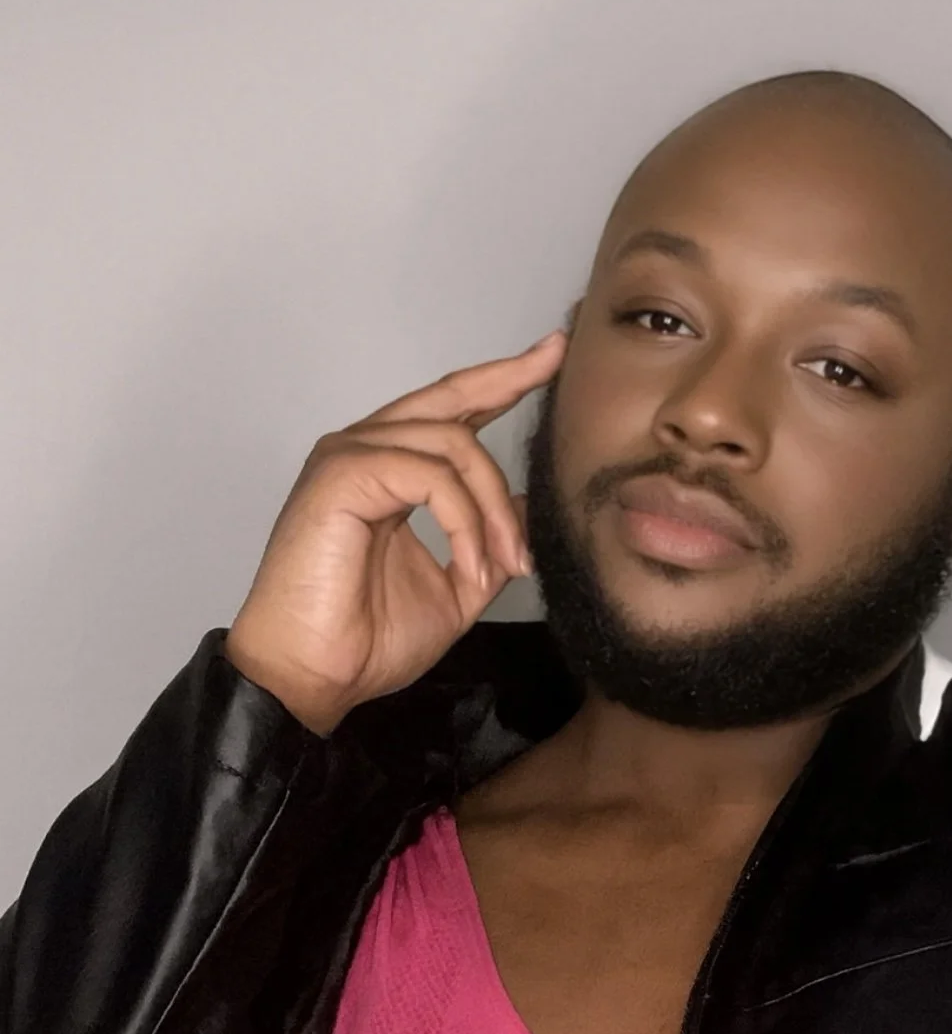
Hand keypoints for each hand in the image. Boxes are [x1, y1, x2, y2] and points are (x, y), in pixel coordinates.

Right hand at [224, 329, 566, 734]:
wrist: (314, 677)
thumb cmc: (365, 641)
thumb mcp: (455, 590)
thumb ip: (487, 544)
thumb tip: (525, 507)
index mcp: (390, 473)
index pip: (451, 414)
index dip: (500, 383)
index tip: (549, 356)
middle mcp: (366, 452)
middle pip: (449, 399)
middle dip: (507, 378)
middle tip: (555, 358)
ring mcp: (350, 458)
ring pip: (453, 445)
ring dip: (493, 509)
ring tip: (508, 563)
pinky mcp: (342, 476)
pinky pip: (429, 476)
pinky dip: (464, 521)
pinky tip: (474, 565)